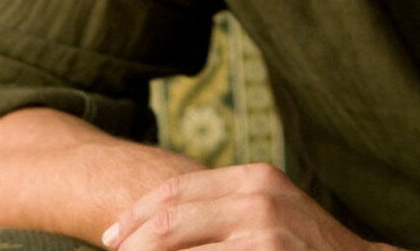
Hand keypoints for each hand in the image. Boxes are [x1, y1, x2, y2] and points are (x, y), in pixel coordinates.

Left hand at [101, 163, 396, 250]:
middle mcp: (257, 195)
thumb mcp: (272, 212)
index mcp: (255, 177)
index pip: (176, 190)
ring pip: (175, 245)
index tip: (112, 237)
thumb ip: (228, 208)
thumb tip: (164, 223)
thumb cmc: (307, 248)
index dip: (136, 214)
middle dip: (131, 243)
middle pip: (168, 217)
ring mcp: (262, 229)